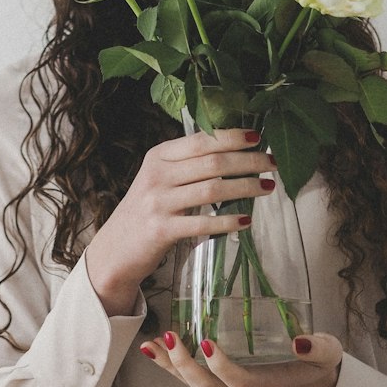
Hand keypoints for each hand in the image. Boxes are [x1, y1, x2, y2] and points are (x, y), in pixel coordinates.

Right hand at [85, 128, 276, 316]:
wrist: (115, 249)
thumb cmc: (146, 211)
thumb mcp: (159, 179)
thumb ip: (187, 165)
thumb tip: (233, 153)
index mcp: (158, 156)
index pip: (201, 140)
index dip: (232, 137)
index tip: (257, 138)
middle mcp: (157, 175)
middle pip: (212, 162)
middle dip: (248, 161)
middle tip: (272, 163)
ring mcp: (158, 203)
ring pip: (212, 189)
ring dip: (245, 187)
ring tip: (267, 187)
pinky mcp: (161, 230)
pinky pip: (203, 223)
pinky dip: (228, 221)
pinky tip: (246, 220)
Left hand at [139, 331, 343, 386]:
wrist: (316, 384)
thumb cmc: (320, 364)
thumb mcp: (328, 353)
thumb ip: (318, 348)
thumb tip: (301, 340)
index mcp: (270, 384)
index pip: (240, 381)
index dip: (222, 366)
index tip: (207, 341)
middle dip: (185, 366)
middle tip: (170, 337)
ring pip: (197, 386)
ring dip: (172, 367)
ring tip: (152, 344)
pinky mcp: (226, 384)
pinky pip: (195, 379)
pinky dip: (174, 366)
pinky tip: (157, 349)